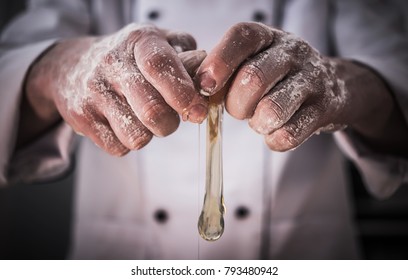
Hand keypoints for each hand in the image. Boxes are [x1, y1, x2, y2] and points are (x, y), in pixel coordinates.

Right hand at [23, 24, 206, 154]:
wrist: (72, 66)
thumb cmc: (130, 58)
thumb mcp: (158, 43)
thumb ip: (187, 57)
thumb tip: (204, 84)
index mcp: (138, 41)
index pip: (160, 66)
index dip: (183, 93)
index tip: (197, 112)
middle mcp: (111, 63)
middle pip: (152, 111)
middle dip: (171, 123)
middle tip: (171, 117)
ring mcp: (93, 92)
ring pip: (137, 136)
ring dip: (150, 134)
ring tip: (144, 118)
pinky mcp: (81, 117)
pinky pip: (119, 148)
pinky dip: (129, 142)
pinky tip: (124, 123)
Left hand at [196, 22, 399, 151]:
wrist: (333, 86)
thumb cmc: (278, 76)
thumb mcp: (254, 60)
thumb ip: (226, 71)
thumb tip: (196, 90)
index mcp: (268, 37)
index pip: (241, 37)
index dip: (219, 62)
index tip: (206, 87)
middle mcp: (293, 52)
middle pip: (252, 79)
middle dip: (236, 105)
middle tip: (238, 111)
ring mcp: (312, 80)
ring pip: (271, 110)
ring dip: (257, 123)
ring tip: (259, 121)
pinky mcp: (324, 109)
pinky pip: (289, 135)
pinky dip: (274, 140)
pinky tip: (275, 132)